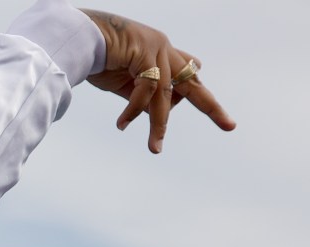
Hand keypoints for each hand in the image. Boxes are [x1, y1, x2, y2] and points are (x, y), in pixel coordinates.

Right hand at [82, 9, 234, 152]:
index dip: (191, 94)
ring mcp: (158, 49)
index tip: (205, 110)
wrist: (80, 36)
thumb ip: (142, 95)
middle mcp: (165, 48)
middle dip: (211, 107)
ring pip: (166, 94)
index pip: (187, 74)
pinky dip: (135, 110)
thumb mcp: (123, 82)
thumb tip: (154, 115)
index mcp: (162, 52)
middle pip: (193, 82)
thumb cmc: (98, 59)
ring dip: (159, 125)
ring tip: (154, 148)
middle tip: (229, 126)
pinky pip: (147, 90)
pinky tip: (122, 124)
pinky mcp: (146, 53)